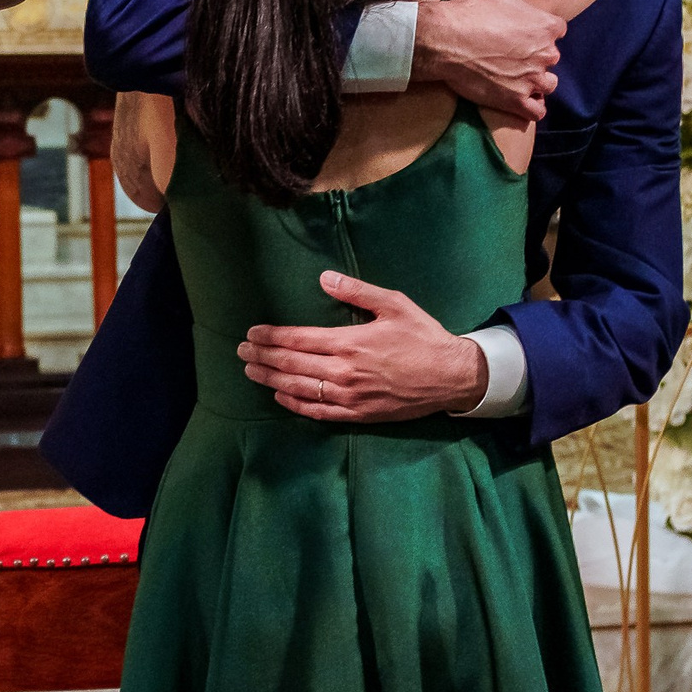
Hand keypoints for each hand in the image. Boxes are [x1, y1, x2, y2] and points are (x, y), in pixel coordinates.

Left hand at [238, 271, 487, 421]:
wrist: (452, 377)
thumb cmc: (423, 337)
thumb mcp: (394, 304)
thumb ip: (356, 291)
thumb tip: (324, 277)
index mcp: (349, 343)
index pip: (297, 339)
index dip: (270, 336)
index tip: (251, 333)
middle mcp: (343, 372)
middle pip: (290, 364)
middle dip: (261, 356)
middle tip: (240, 351)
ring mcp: (349, 396)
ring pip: (298, 388)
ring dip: (270, 379)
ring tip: (250, 370)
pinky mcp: (358, 414)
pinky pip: (317, 412)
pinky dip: (294, 404)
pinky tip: (279, 396)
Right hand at [412, 0, 561, 119]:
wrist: (445, 40)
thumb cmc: (472, 9)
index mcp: (547, 27)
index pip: (557, 30)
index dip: (539, 31)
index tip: (522, 32)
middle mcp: (546, 54)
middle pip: (551, 58)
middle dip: (536, 57)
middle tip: (512, 55)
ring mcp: (532, 80)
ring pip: (547, 85)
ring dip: (536, 82)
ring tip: (517, 78)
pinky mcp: (516, 101)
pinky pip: (537, 110)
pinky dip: (532, 107)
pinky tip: (519, 100)